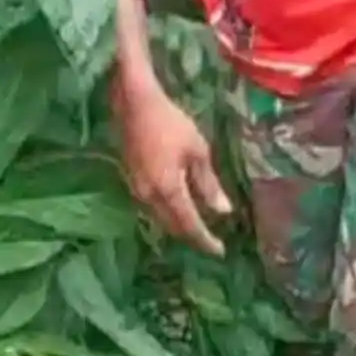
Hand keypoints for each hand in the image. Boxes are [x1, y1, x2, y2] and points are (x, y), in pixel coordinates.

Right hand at [114, 79, 230, 254]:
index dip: (204, 240)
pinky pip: (152, 207)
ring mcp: (137, 189)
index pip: (188, 225)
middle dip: (192, 237)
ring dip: (179, 226)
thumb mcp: (197, 151)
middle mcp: (148, 197)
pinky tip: (179, 209)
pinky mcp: (132, 180)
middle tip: (211, 243)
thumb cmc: (171, 123)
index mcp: (167, 191)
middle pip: (172, 226)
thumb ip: (208, 184)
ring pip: (160, 218)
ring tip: (199, 229)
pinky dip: (168, 213)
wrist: (134, 104)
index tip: (220, 251)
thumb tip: (222, 211)